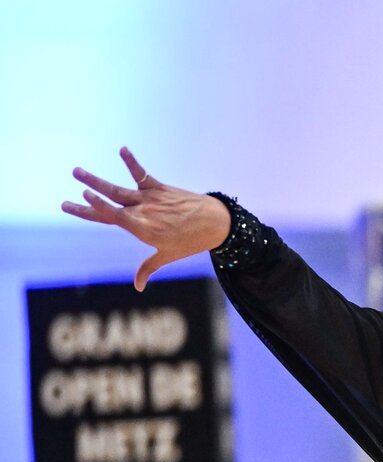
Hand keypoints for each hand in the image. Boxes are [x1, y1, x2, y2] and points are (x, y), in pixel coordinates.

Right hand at [61, 148, 231, 290]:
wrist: (216, 224)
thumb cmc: (191, 242)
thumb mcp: (168, 256)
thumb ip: (148, 268)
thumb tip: (138, 287)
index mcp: (142, 229)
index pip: (113, 218)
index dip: (95, 208)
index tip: (79, 200)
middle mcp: (143, 212)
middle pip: (109, 204)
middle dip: (87, 201)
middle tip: (64, 200)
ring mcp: (150, 199)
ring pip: (118, 189)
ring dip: (96, 181)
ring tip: (76, 172)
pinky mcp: (159, 188)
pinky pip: (142, 174)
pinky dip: (132, 162)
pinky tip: (121, 150)